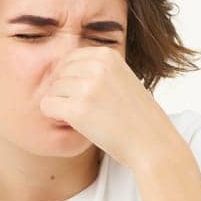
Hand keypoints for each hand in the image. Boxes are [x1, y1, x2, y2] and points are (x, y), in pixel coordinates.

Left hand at [40, 47, 182, 173]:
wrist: (153, 144)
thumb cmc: (138, 118)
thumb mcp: (123, 80)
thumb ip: (98, 70)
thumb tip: (62, 69)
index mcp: (108, 55)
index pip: (70, 58)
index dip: (71, 79)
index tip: (84, 96)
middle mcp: (97, 67)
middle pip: (59, 74)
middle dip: (64, 93)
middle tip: (83, 110)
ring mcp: (87, 87)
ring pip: (52, 91)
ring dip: (61, 106)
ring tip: (84, 119)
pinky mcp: (78, 109)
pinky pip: (47, 106)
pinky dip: (55, 117)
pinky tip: (73, 125)